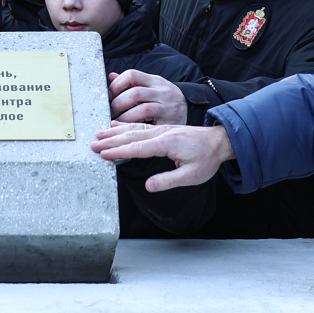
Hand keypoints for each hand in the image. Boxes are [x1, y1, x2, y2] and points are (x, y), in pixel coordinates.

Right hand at [90, 122, 234, 191]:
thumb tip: (148, 186)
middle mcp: (161, 133)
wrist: (219, 141)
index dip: (119, 152)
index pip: (137, 148)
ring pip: (133, 129)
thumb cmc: (207, 159)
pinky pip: (140, 126)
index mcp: (167, 144)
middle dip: (111, 141)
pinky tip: (115, 125)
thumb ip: (168, 180)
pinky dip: (125, 126)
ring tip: (99, 134)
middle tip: (93, 144)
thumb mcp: (191, 176)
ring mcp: (161, 129)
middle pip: (131, 136)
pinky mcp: (162, 129)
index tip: (104, 154)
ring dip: (115, 132)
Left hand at [108, 70, 187, 125]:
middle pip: (135, 94)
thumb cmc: (167, 99)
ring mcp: (167, 107)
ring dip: (124, 119)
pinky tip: (127, 133)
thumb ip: (134, 82)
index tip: (107, 96)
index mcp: (155, 81)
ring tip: (114, 125)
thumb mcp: (154, 85)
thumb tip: (111, 77)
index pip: (132, 75)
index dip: (116, 85)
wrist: (193, 110)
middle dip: (117, 104)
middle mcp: (162, 92)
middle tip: (108, 113)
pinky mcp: (170, 123)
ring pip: (142, 110)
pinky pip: (150, 126)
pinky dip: (136, 129)